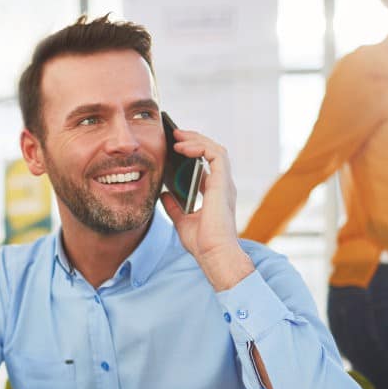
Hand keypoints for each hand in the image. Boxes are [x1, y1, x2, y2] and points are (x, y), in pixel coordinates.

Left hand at [160, 129, 252, 290]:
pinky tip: (182, 147)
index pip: (206, 164)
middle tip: (174, 134)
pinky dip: (199, 147)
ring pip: (215, 149)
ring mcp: (224, 183)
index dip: (192, 153)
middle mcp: (222, 185)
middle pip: (211, 152)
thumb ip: (174, 206)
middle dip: (194, 140)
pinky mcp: (222, 183)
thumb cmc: (202, 244)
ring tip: (177, 136)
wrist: (213, 255)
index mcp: (215, 193)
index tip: (174, 147)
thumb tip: (163, 195)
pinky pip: (215, 154)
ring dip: (196, 139)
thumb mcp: (181, 221)